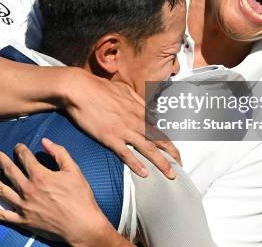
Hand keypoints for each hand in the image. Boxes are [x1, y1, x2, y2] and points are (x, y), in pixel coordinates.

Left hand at [0, 138, 122, 246]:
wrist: (82, 226)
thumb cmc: (80, 198)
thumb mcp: (74, 170)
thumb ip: (59, 153)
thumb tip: (45, 141)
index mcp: (40, 176)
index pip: (25, 157)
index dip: (20, 149)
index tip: (18, 147)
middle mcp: (28, 189)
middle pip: (9, 171)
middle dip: (1, 160)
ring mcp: (23, 206)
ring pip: (1, 191)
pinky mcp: (23, 221)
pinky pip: (3, 215)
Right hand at [62, 68, 178, 177]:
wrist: (80, 89)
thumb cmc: (99, 88)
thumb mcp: (124, 90)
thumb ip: (136, 100)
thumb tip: (143, 107)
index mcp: (139, 110)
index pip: (158, 128)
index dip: (168, 141)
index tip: (173, 151)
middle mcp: (135, 121)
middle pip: (159, 139)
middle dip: (172, 154)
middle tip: (180, 165)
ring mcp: (124, 130)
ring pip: (148, 149)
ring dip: (161, 163)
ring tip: (170, 175)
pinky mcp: (110, 137)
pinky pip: (126, 154)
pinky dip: (136, 164)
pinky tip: (144, 174)